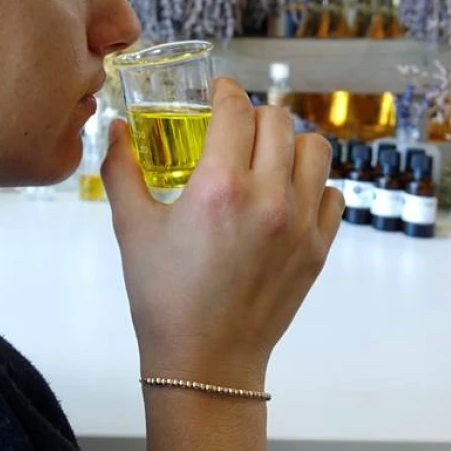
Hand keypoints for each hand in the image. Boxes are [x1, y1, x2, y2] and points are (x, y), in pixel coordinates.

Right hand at [101, 78, 341, 388]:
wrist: (205, 359)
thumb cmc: (162, 295)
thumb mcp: (131, 227)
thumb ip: (121, 168)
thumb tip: (117, 128)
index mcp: (218, 187)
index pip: (235, 109)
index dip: (224, 90)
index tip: (216, 92)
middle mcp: (267, 198)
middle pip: (278, 119)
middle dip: (252, 114)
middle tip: (233, 127)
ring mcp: (300, 224)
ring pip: (315, 149)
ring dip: (289, 143)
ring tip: (265, 156)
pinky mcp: (318, 249)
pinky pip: (332, 193)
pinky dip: (311, 184)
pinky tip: (284, 195)